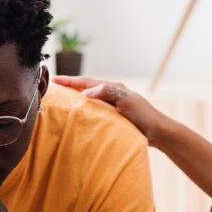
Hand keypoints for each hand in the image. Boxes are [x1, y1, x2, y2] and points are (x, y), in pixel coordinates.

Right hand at [54, 75, 171, 148]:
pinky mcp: (114, 116)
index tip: (53, 80)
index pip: (86, 81)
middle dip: (70, 87)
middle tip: (53, 88)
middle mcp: (112, 94)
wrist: (158, 132)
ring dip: (76, 97)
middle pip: (86, 87)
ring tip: (61, 100)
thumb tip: (86, 91)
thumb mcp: (126, 101)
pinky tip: (78, 116)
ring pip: (89, 99)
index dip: (69, 81)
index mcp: (113, 88)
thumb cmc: (144, 116)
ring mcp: (113, 105)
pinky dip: (84, 109)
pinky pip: (94, 110)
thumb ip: (107, 92)